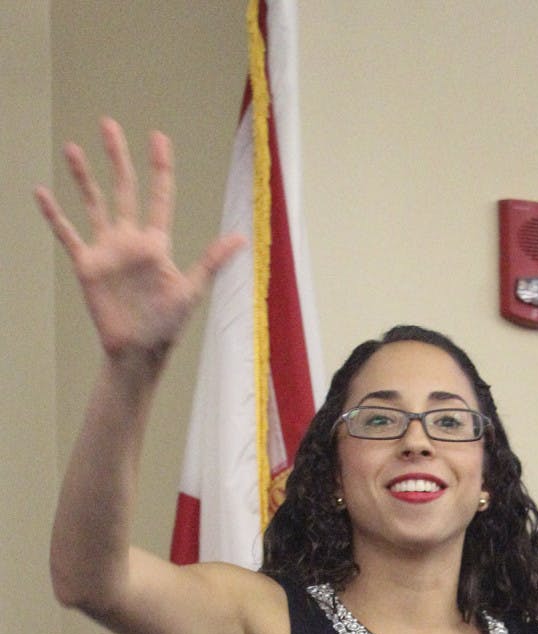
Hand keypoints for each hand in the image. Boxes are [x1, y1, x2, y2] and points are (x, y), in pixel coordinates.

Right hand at [35, 118, 244, 357]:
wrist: (137, 350)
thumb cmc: (168, 324)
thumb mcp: (191, 290)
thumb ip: (211, 261)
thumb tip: (242, 238)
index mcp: (156, 242)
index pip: (158, 195)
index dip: (159, 166)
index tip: (158, 136)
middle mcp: (130, 240)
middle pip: (123, 189)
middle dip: (117, 157)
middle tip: (108, 124)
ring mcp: (107, 251)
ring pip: (93, 204)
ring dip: (82, 177)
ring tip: (71, 147)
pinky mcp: (87, 266)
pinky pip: (67, 235)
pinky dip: (54, 215)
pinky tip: (41, 192)